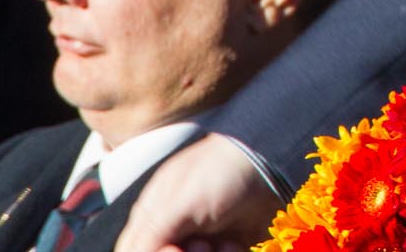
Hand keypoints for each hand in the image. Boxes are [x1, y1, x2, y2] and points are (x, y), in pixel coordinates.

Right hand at [113, 133, 280, 251]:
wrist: (271, 162)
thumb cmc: (219, 171)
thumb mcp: (177, 202)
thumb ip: (149, 234)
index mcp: (152, 218)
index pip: (133, 250)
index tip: (173, 249)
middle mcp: (174, 232)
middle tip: (200, 244)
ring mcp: (201, 240)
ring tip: (216, 244)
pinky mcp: (227, 246)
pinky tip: (233, 243)